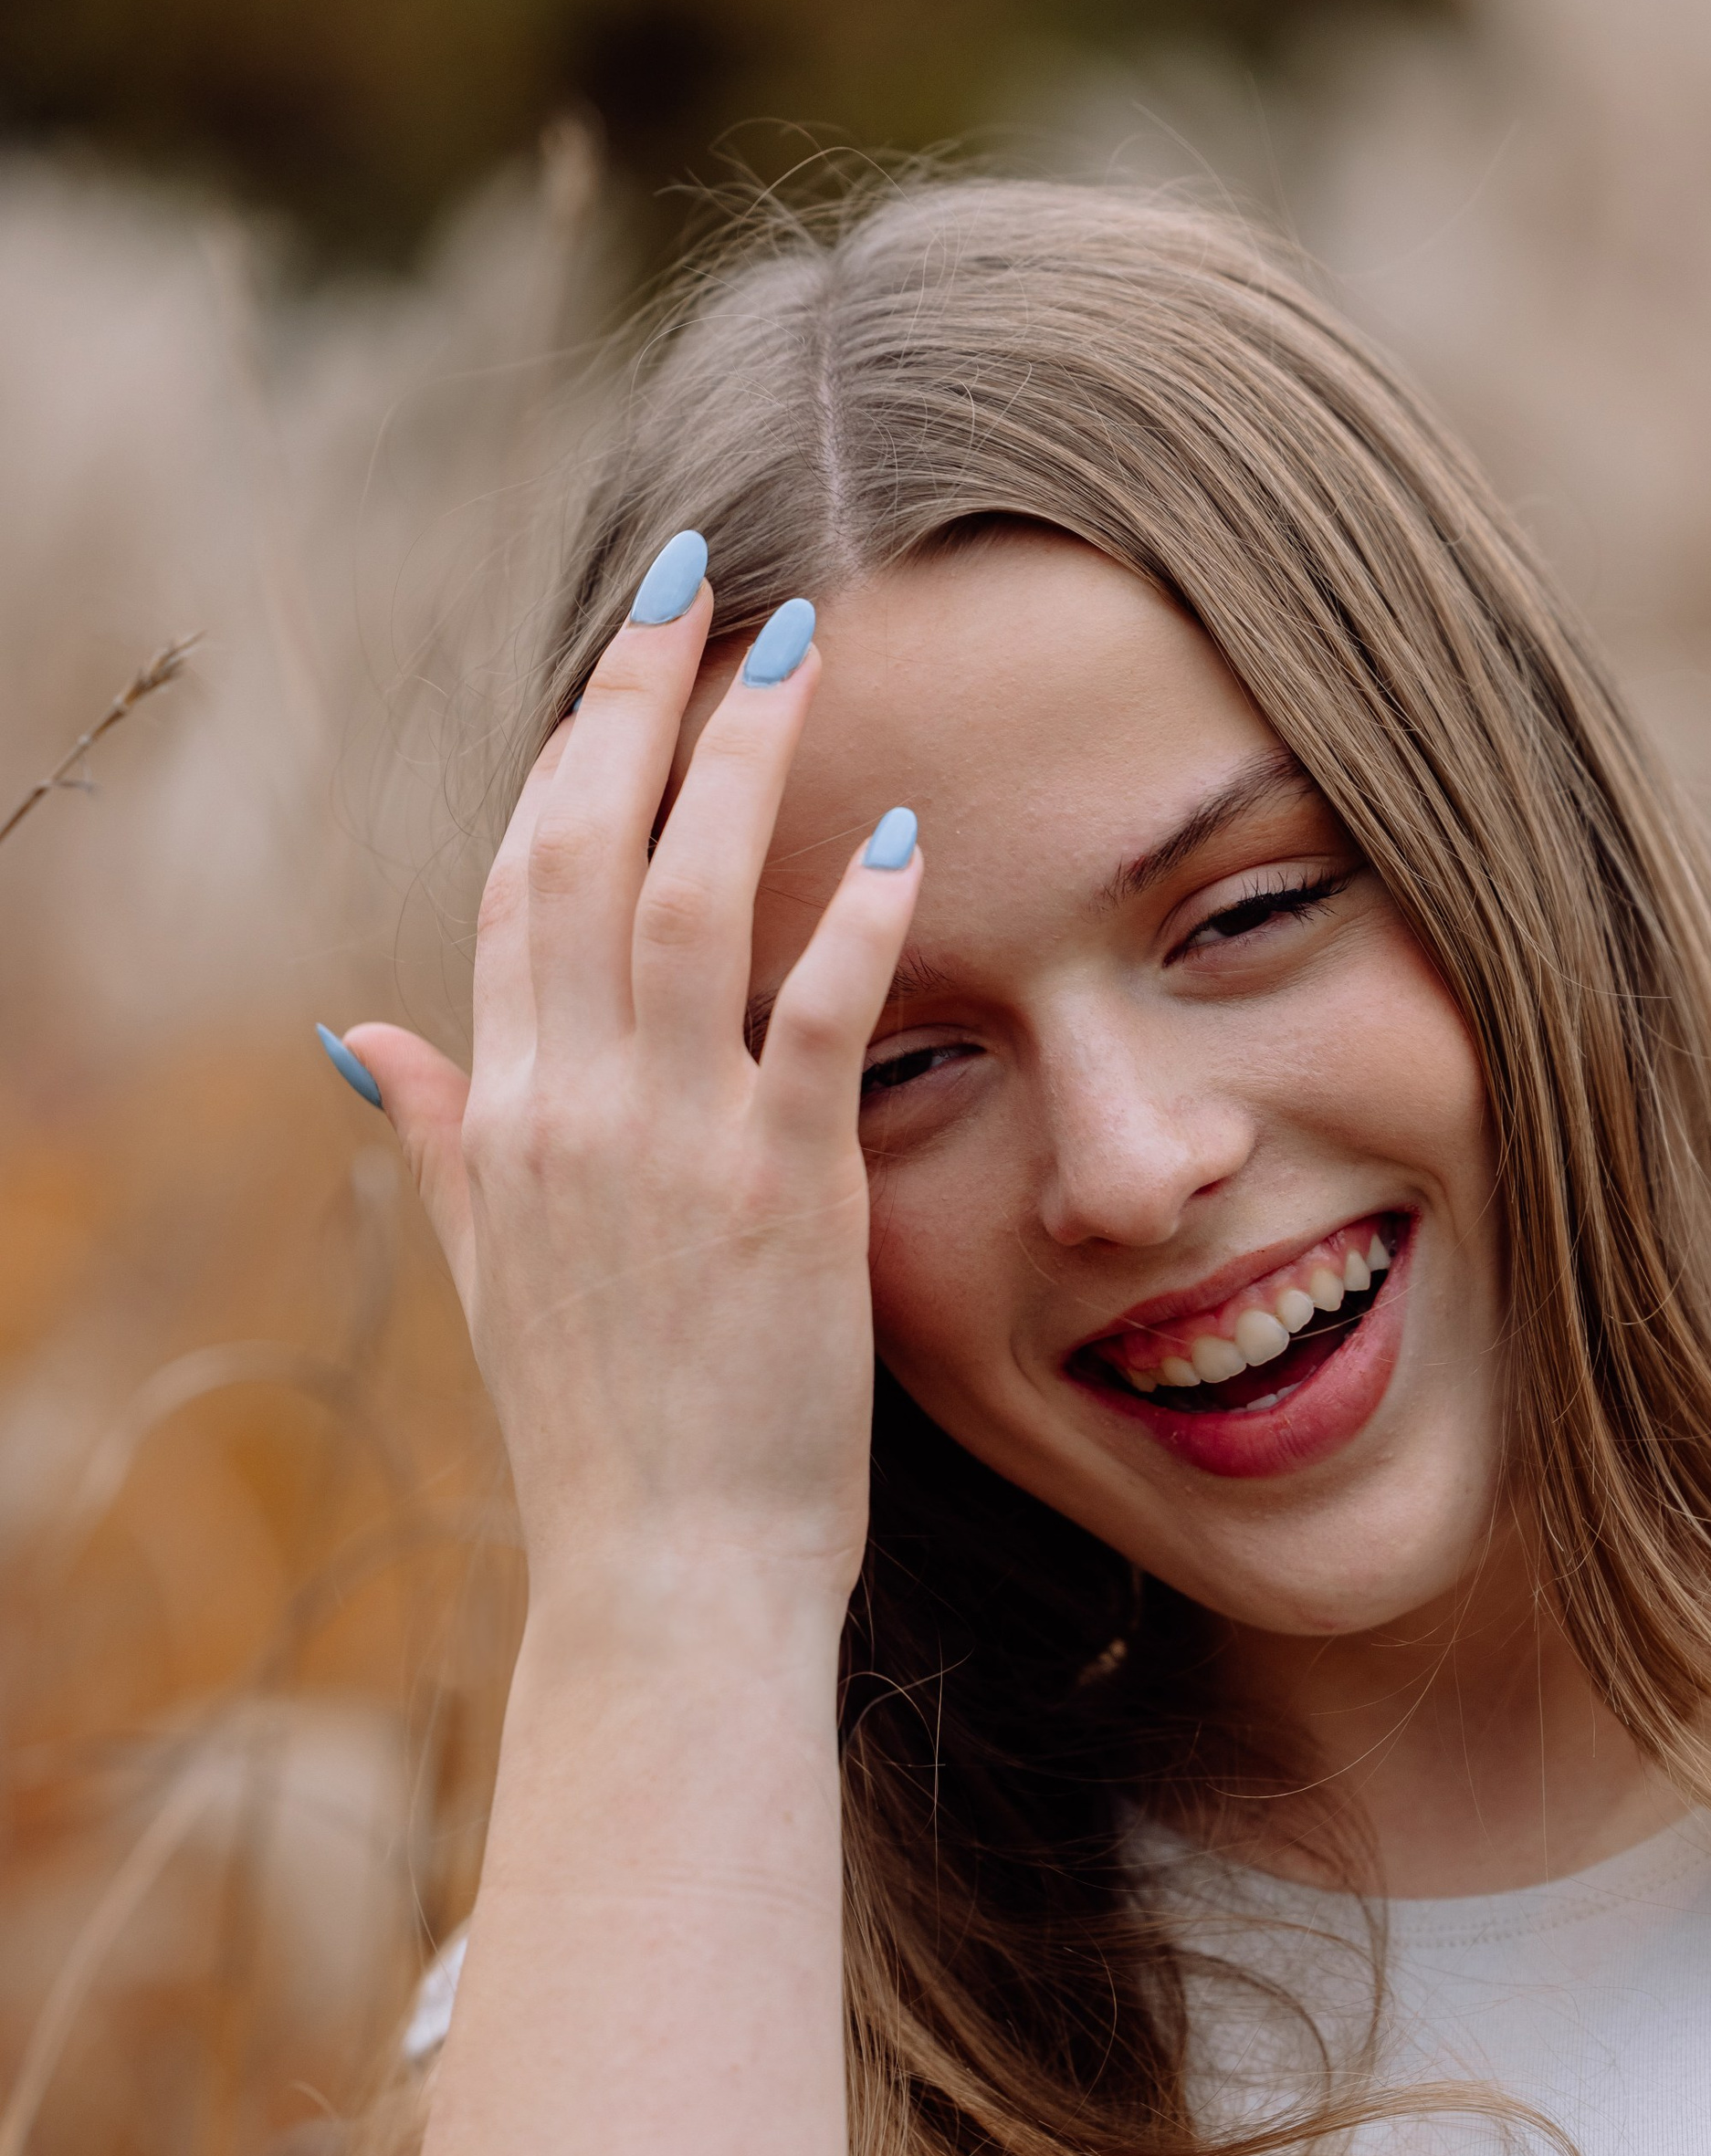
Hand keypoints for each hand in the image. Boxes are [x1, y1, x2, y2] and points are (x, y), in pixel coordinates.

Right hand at [336, 543, 920, 1617]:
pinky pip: (814, 1023)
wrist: (668, 1580)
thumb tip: (363, 1037)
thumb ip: (442, 1136)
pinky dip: (854, 921)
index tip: (626, 649)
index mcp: (505, 1112)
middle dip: (638, 695)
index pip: (520, 882)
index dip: (571, 749)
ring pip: (688, 897)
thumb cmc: (602, 1437)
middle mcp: (569, 1106)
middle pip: (584, 846)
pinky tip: (901, 835)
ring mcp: (669, 1147)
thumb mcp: (493, 1275)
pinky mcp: (779, 1199)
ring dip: (743, 759)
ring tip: (801, 647)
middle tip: (700, 576)